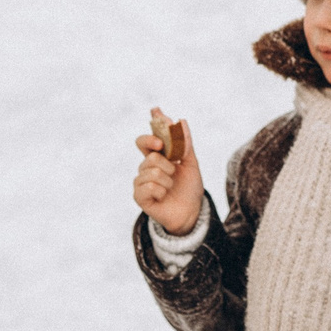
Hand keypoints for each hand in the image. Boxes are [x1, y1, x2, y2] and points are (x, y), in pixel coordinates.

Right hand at [132, 109, 202, 234]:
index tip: (158, 118)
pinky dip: (161, 190)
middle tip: (174, 169)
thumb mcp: (191, 163)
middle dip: (166, 162)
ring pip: (151, 171)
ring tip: (170, 187)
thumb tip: (181, 121)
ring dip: (167, 179)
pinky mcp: (139, 196)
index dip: (151, 128)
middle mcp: (146, 167)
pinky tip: (163, 196)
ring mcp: (141, 181)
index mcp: (157, 157)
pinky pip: (148, 186)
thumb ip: (185, 144)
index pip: (147, 139)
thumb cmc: (189, 188)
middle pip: (150, 154)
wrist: (191, 212)